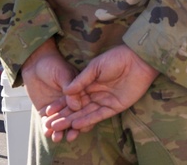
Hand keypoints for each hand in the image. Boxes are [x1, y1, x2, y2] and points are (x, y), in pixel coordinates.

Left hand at [21, 39, 79, 142]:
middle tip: (71, 136)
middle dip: (73, 128)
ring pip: (61, 122)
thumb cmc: (53, 65)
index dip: (85, 118)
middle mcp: (70, 102)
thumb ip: (70, 88)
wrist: (34, 64)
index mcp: (79, 92)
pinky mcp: (46, 110)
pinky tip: (47, 133)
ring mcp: (58, 107)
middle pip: (73, 118)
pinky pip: (47, 121)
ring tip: (57, 138)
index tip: (83, 127)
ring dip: (60, 131)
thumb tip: (77, 105)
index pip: (84, 107)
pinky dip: (47, 128)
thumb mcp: (64, 74)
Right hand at [44, 44, 158, 137]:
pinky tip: (76, 124)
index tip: (48, 112)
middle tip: (49, 125)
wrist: (139, 59)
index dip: (61, 105)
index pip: (72, 97)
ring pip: (86, 114)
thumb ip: (81, 80)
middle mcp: (95, 94)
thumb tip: (65, 91)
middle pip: (77, 108)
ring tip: (58, 127)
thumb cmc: (118, 58)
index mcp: (90, 83)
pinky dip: (88, 121)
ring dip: (72, 121)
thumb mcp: (96, 67)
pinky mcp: (115, 107)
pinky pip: (99, 116)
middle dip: (63, 116)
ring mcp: (105, 101)